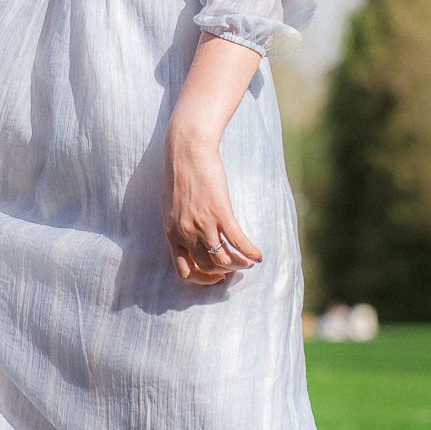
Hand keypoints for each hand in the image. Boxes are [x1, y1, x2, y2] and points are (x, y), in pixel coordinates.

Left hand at [161, 126, 262, 283]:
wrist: (186, 150)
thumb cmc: (180, 174)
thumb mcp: (171, 206)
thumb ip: (179, 225)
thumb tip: (190, 237)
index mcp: (171, 233)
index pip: (183, 271)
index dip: (201, 278)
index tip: (215, 275)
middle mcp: (185, 233)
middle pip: (206, 267)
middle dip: (223, 272)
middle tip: (234, 267)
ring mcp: (202, 224)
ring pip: (223, 259)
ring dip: (239, 264)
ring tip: (248, 262)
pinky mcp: (220, 212)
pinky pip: (237, 240)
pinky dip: (250, 251)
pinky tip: (258, 255)